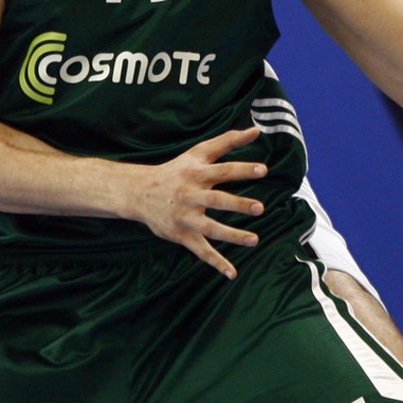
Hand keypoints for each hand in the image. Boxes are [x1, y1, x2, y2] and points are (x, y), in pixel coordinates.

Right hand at [128, 126, 266, 279]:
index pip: (222, 170)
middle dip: (238, 204)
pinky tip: (232, 273)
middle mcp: (191, 195)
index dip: (242, 170)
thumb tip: (256, 130)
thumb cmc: (177, 170)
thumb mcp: (198, 153)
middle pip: (217, 200)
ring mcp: (186, 217)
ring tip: (254, 240)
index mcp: (197, 174)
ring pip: (210, 228)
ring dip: (232, 235)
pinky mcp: (181, 235)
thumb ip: (227, 141)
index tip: (263, 169)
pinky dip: (216, 262)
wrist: (139, 192)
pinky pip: (200, 250)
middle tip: (260, 208)